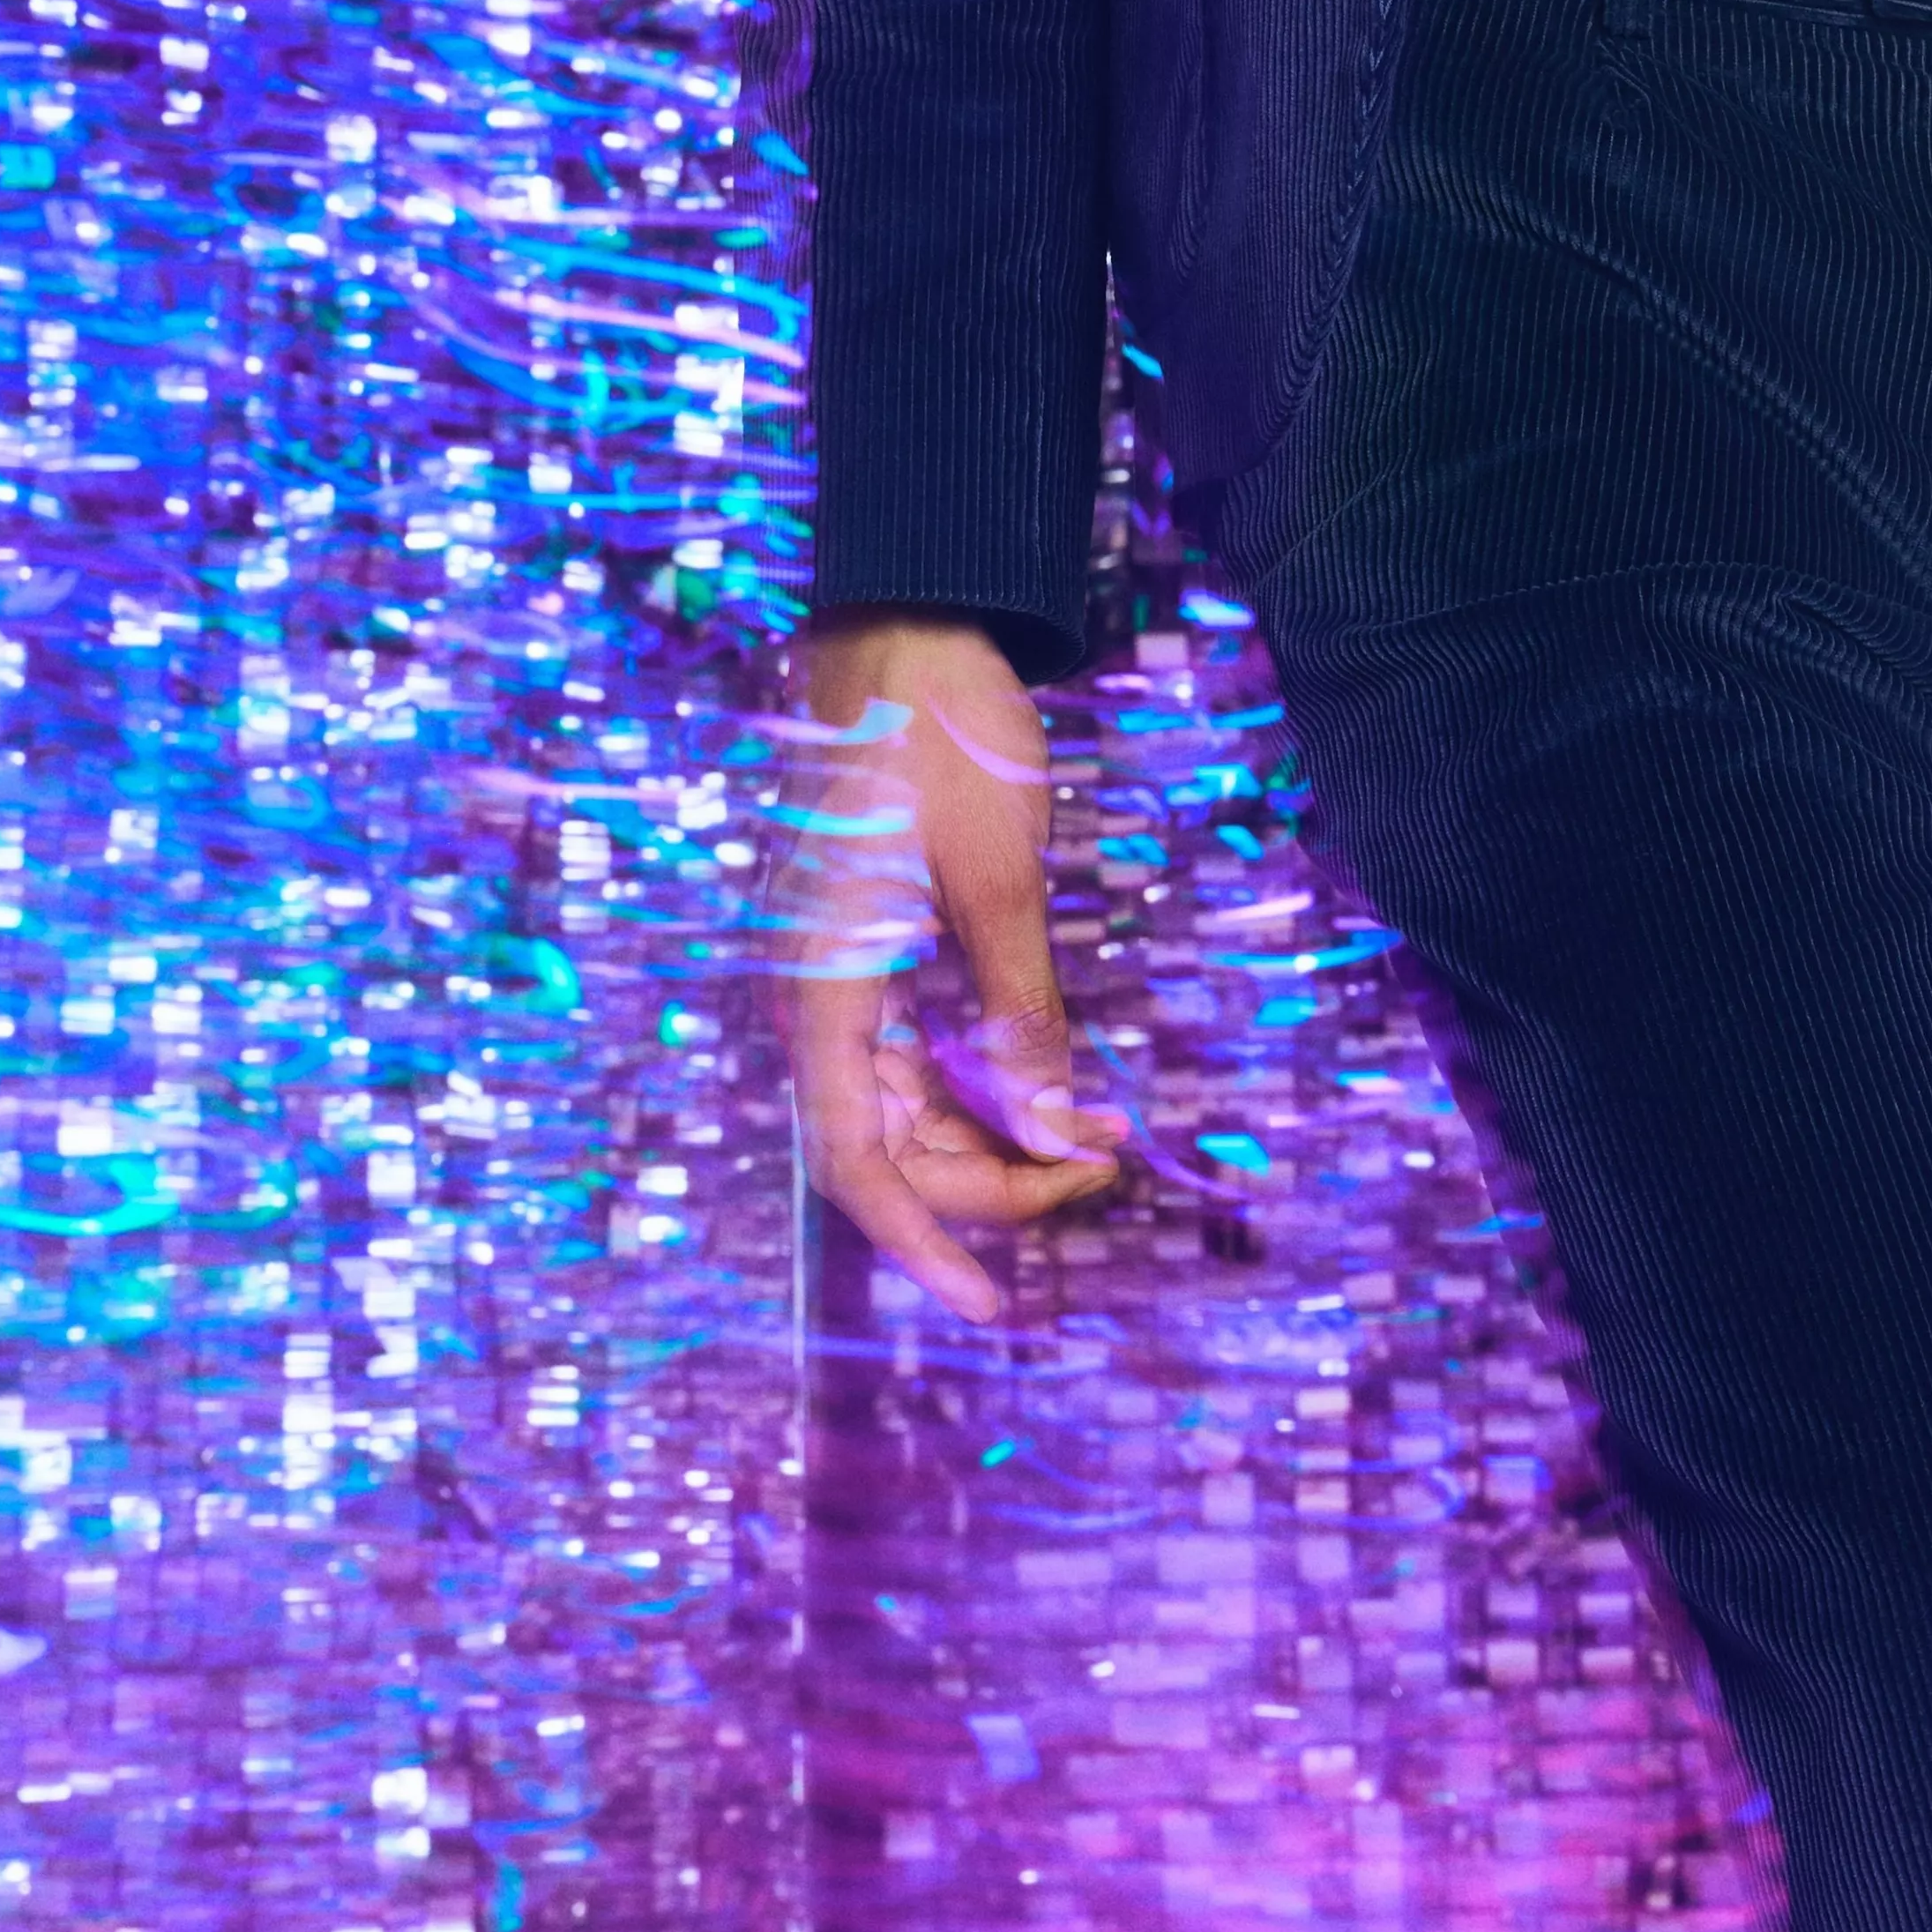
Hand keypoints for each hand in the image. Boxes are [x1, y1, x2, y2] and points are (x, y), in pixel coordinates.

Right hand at [775, 614, 1129, 1321]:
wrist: (904, 626)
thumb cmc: (937, 741)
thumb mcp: (995, 879)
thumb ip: (1019, 1014)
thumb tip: (1055, 1131)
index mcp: (826, 996)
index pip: (861, 1166)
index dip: (924, 1246)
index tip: (997, 1306)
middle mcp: (825, 1004)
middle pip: (895, 1146)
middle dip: (997, 1180)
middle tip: (1106, 1170)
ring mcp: (851, 977)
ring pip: (915, 1105)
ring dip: (1000, 1135)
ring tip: (1102, 1136)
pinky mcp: (882, 949)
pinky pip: (926, 1049)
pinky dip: (991, 1079)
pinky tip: (1057, 1087)